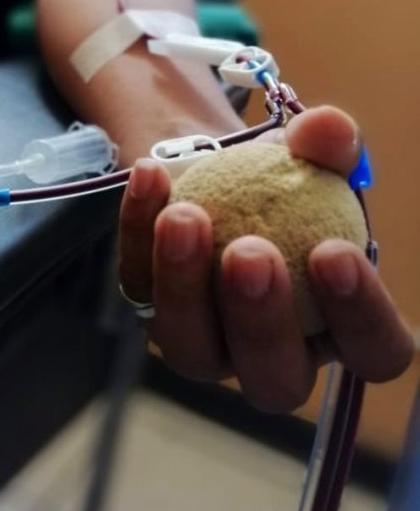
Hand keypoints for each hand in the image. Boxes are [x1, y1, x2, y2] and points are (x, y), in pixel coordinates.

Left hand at [118, 105, 413, 411]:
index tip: (334, 252)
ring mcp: (205, 342)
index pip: (374, 349)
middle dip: (260, 321)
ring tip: (184, 217)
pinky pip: (135, 281)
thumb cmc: (284, 176)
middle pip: (274, 379)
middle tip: (250, 254)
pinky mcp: (148, 308)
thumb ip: (327, 143)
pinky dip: (137, 228)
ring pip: (190, 348)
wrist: (217, 167)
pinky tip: (150, 177)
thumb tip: (328, 131)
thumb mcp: (311, 152)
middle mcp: (273, 355)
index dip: (360, 315)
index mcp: (341, 327)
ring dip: (183, 284)